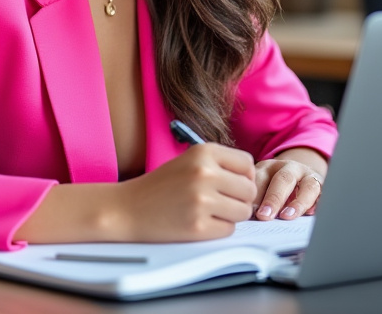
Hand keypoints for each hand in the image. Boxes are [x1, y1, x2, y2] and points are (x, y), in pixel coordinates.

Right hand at [118, 143, 256, 241]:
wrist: (127, 208)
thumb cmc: (161, 186)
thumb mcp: (189, 161)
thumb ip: (221, 165)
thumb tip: (254, 179)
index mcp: (203, 152)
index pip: (247, 163)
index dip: (244, 176)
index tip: (233, 184)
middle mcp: (204, 173)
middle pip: (249, 190)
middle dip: (239, 199)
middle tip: (220, 202)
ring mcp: (201, 200)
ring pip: (243, 212)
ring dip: (231, 215)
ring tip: (209, 211)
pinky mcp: (198, 225)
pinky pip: (228, 230)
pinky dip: (218, 229)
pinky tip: (200, 222)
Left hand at [253, 150, 326, 220]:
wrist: (299, 175)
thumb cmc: (273, 186)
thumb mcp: (261, 185)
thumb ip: (255, 198)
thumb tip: (248, 215)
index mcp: (269, 166)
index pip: (261, 176)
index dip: (254, 194)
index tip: (247, 210)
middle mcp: (291, 168)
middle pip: (283, 179)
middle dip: (273, 198)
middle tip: (264, 216)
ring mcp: (309, 177)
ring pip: (308, 187)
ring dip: (298, 203)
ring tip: (287, 216)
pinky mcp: (323, 189)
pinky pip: (324, 196)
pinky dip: (318, 204)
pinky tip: (310, 214)